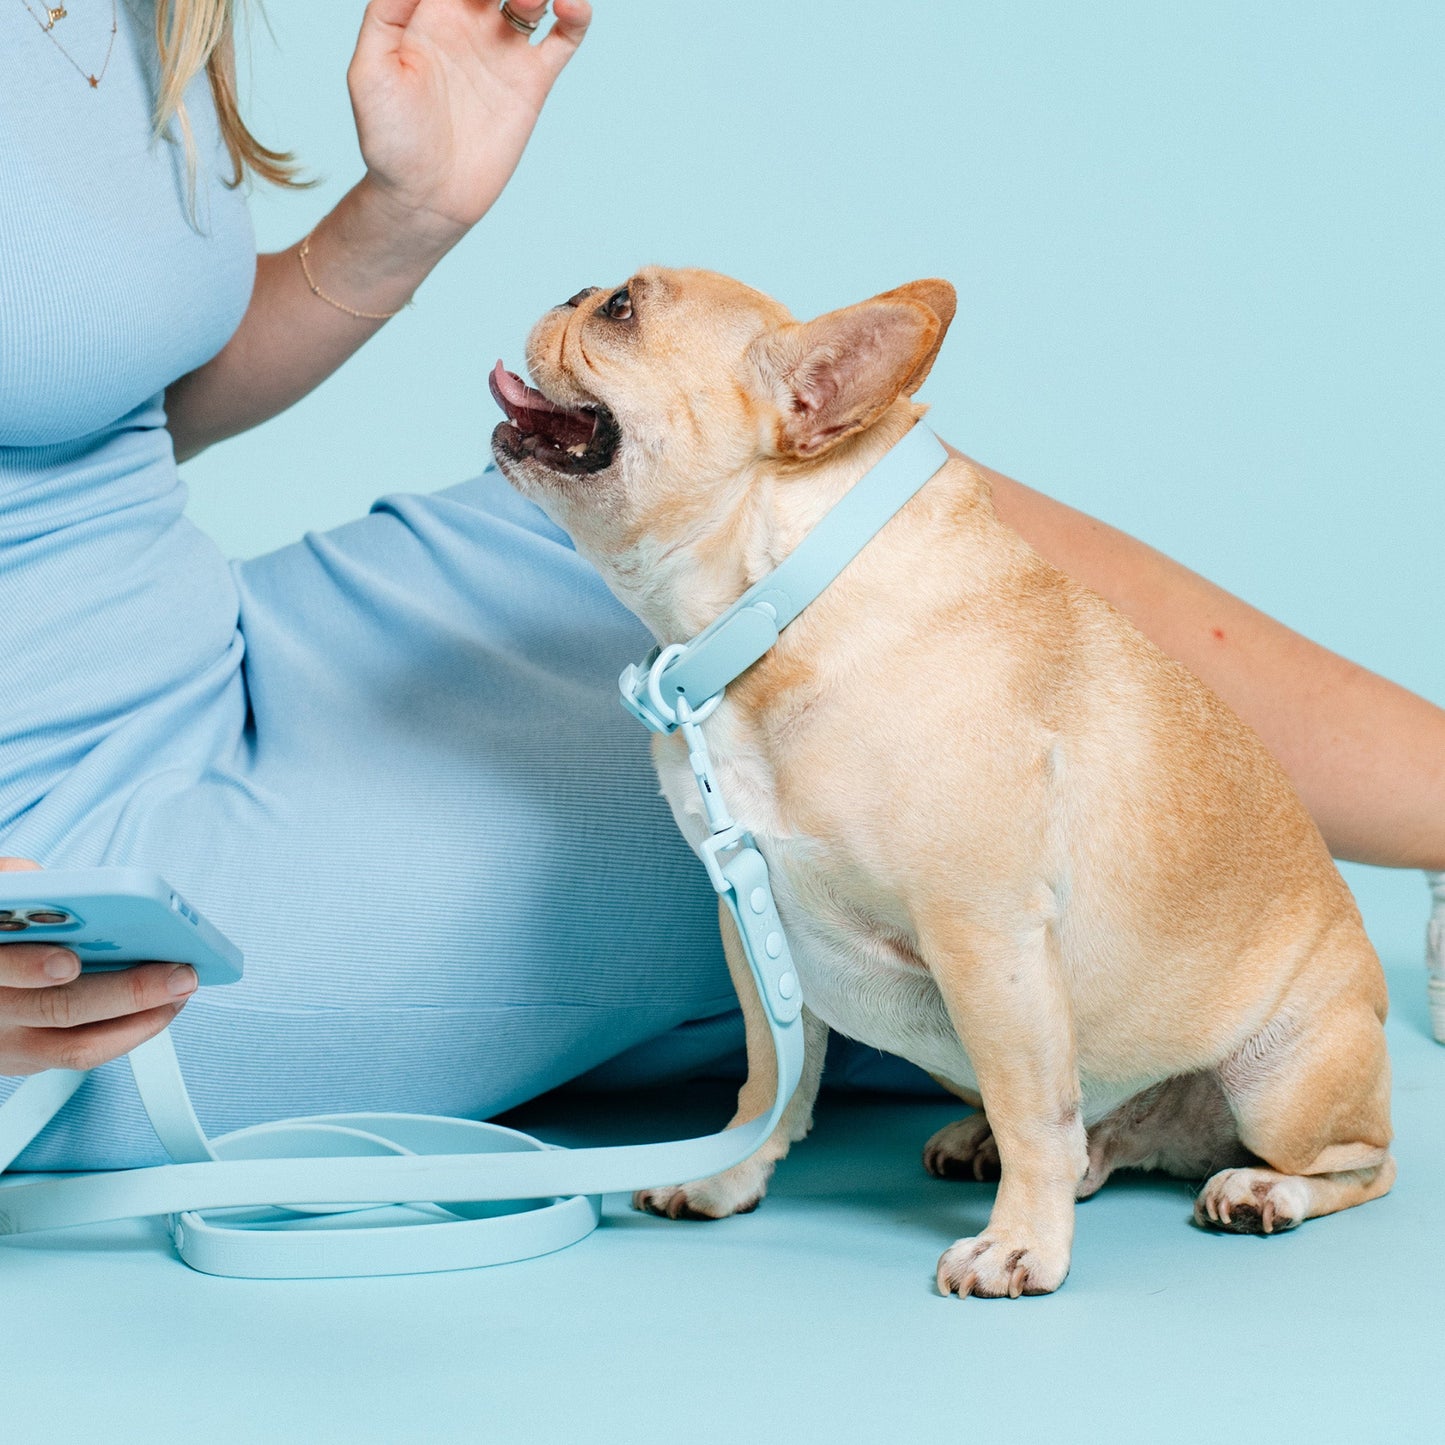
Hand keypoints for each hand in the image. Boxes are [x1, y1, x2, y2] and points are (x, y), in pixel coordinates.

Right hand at [0, 858, 196, 1075]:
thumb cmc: (2, 928)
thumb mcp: (1, 897)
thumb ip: (21, 886)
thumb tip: (62, 885)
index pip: (1, 967)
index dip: (30, 967)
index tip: (69, 962)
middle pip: (58, 1010)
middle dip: (126, 992)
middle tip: (179, 975)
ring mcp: (10, 1045)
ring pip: (79, 1046)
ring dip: (142, 1019)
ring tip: (183, 988)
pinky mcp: (31, 1060)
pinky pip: (86, 1054)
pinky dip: (130, 1032)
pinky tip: (165, 1004)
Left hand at [347, 0, 592, 253]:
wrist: (425, 198)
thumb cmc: (389, 141)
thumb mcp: (370, 73)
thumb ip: (385, 14)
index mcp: (429, 10)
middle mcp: (470, 22)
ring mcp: (504, 50)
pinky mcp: (532, 81)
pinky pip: (564, 37)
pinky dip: (576, 14)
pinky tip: (571, 4)